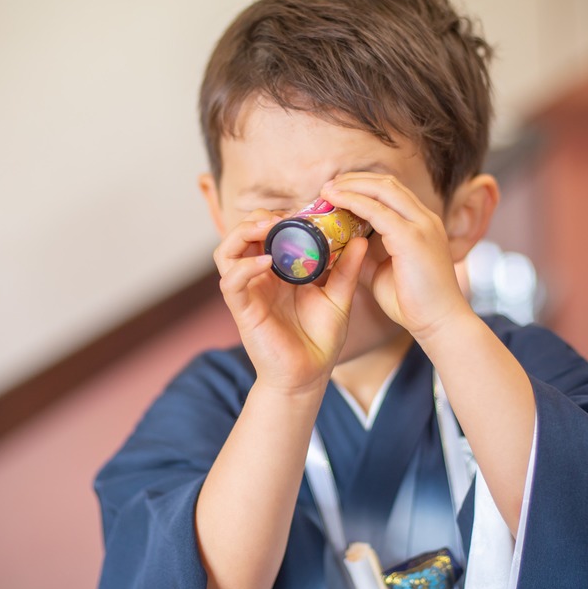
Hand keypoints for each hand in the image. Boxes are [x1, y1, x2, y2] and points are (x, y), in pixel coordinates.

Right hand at [213, 208, 368, 394]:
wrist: (310, 377)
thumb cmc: (320, 339)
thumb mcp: (339, 298)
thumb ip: (347, 270)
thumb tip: (362, 240)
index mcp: (279, 270)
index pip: (267, 232)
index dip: (280, 216)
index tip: (305, 211)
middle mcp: (259, 277)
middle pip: (242, 234)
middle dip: (258, 218)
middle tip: (284, 217)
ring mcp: (248, 292)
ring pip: (226, 251)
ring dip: (243, 233)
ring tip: (268, 228)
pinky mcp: (242, 310)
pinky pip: (231, 281)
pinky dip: (245, 266)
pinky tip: (268, 261)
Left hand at [320, 174, 471, 342]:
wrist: (439, 323)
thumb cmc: (413, 303)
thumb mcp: (382, 272)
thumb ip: (365, 256)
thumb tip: (342, 248)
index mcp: (421, 224)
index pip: (392, 191)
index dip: (364, 185)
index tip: (337, 190)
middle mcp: (424, 219)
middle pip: (387, 183)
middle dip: (355, 180)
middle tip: (328, 185)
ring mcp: (421, 226)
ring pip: (383, 189)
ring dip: (352, 186)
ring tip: (327, 190)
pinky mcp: (412, 238)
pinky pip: (377, 210)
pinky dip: (354, 201)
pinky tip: (335, 201)